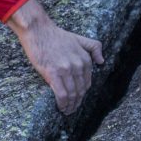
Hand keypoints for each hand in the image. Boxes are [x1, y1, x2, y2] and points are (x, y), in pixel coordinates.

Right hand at [8, 0, 103, 114]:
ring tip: (66, 111)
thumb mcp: (78, 38)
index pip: (87, 82)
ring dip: (70, 106)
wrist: (38, 30)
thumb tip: (101, 61)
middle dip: (77, 102)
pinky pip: (62, 94)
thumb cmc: (55, 35)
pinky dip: (63, 104)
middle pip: (80, 90)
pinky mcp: (54, 73)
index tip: (77, 99)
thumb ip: (93, 47)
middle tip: (72, 109)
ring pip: (72, 94)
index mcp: (85, 59)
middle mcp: (78, 65)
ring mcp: (66, 70)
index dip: (82, 94)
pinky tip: (61, 107)